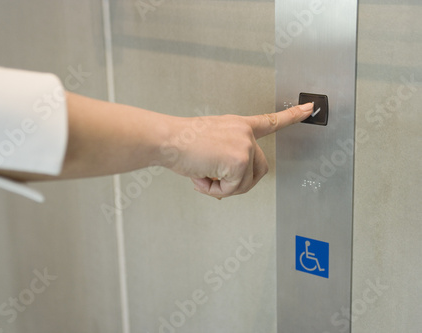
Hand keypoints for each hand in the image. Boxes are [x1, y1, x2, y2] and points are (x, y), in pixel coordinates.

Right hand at [165, 103, 313, 198]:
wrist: (167, 139)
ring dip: (222, 187)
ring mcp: (244, 145)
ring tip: (202, 176)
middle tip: (214, 181)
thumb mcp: (209, 143)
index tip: (309, 109)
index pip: (269, 121)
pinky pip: (232, 188)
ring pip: (245, 182)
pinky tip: (201, 178)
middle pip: (259, 169)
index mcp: (238, 125)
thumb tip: (227, 182)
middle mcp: (244, 133)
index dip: (291, 116)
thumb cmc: (181, 142)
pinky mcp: (239, 160)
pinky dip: (215, 190)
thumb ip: (226, 157)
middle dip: (237, 182)